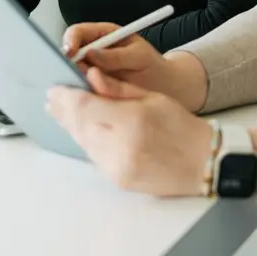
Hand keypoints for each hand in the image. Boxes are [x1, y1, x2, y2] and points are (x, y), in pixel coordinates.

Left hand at [47, 68, 213, 197]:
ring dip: (71, 126)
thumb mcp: (152, 97)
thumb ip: (118, 88)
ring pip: (82, 142)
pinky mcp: (117, 180)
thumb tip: (90, 75)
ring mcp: (118, 167)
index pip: (85, 106)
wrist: (203, 163)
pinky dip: (86, 141)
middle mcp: (122, 147)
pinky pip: (93, 156)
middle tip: (53, 99)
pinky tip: (84, 130)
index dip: (65, 96)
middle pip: (78, 125)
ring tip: (63, 112)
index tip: (55, 89)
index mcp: (133, 121)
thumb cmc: (183, 128)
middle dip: (63, 111)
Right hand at [62, 23, 206, 111]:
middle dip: (66, 63)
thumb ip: (117, 56)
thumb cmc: (155, 69)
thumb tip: (92, 54)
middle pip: (69, 54)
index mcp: (105, 36)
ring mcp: (93, 72)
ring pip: (72, 74)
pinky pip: (80, 90)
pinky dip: (80, 95)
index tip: (70, 52)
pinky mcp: (94, 90)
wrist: (167, 89)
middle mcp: (95, 53)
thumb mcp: (139, 57)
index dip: (71, 41)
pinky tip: (85, 99)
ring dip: (72, 81)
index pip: (79, 33)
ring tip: (79, 88)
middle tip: (69, 74)